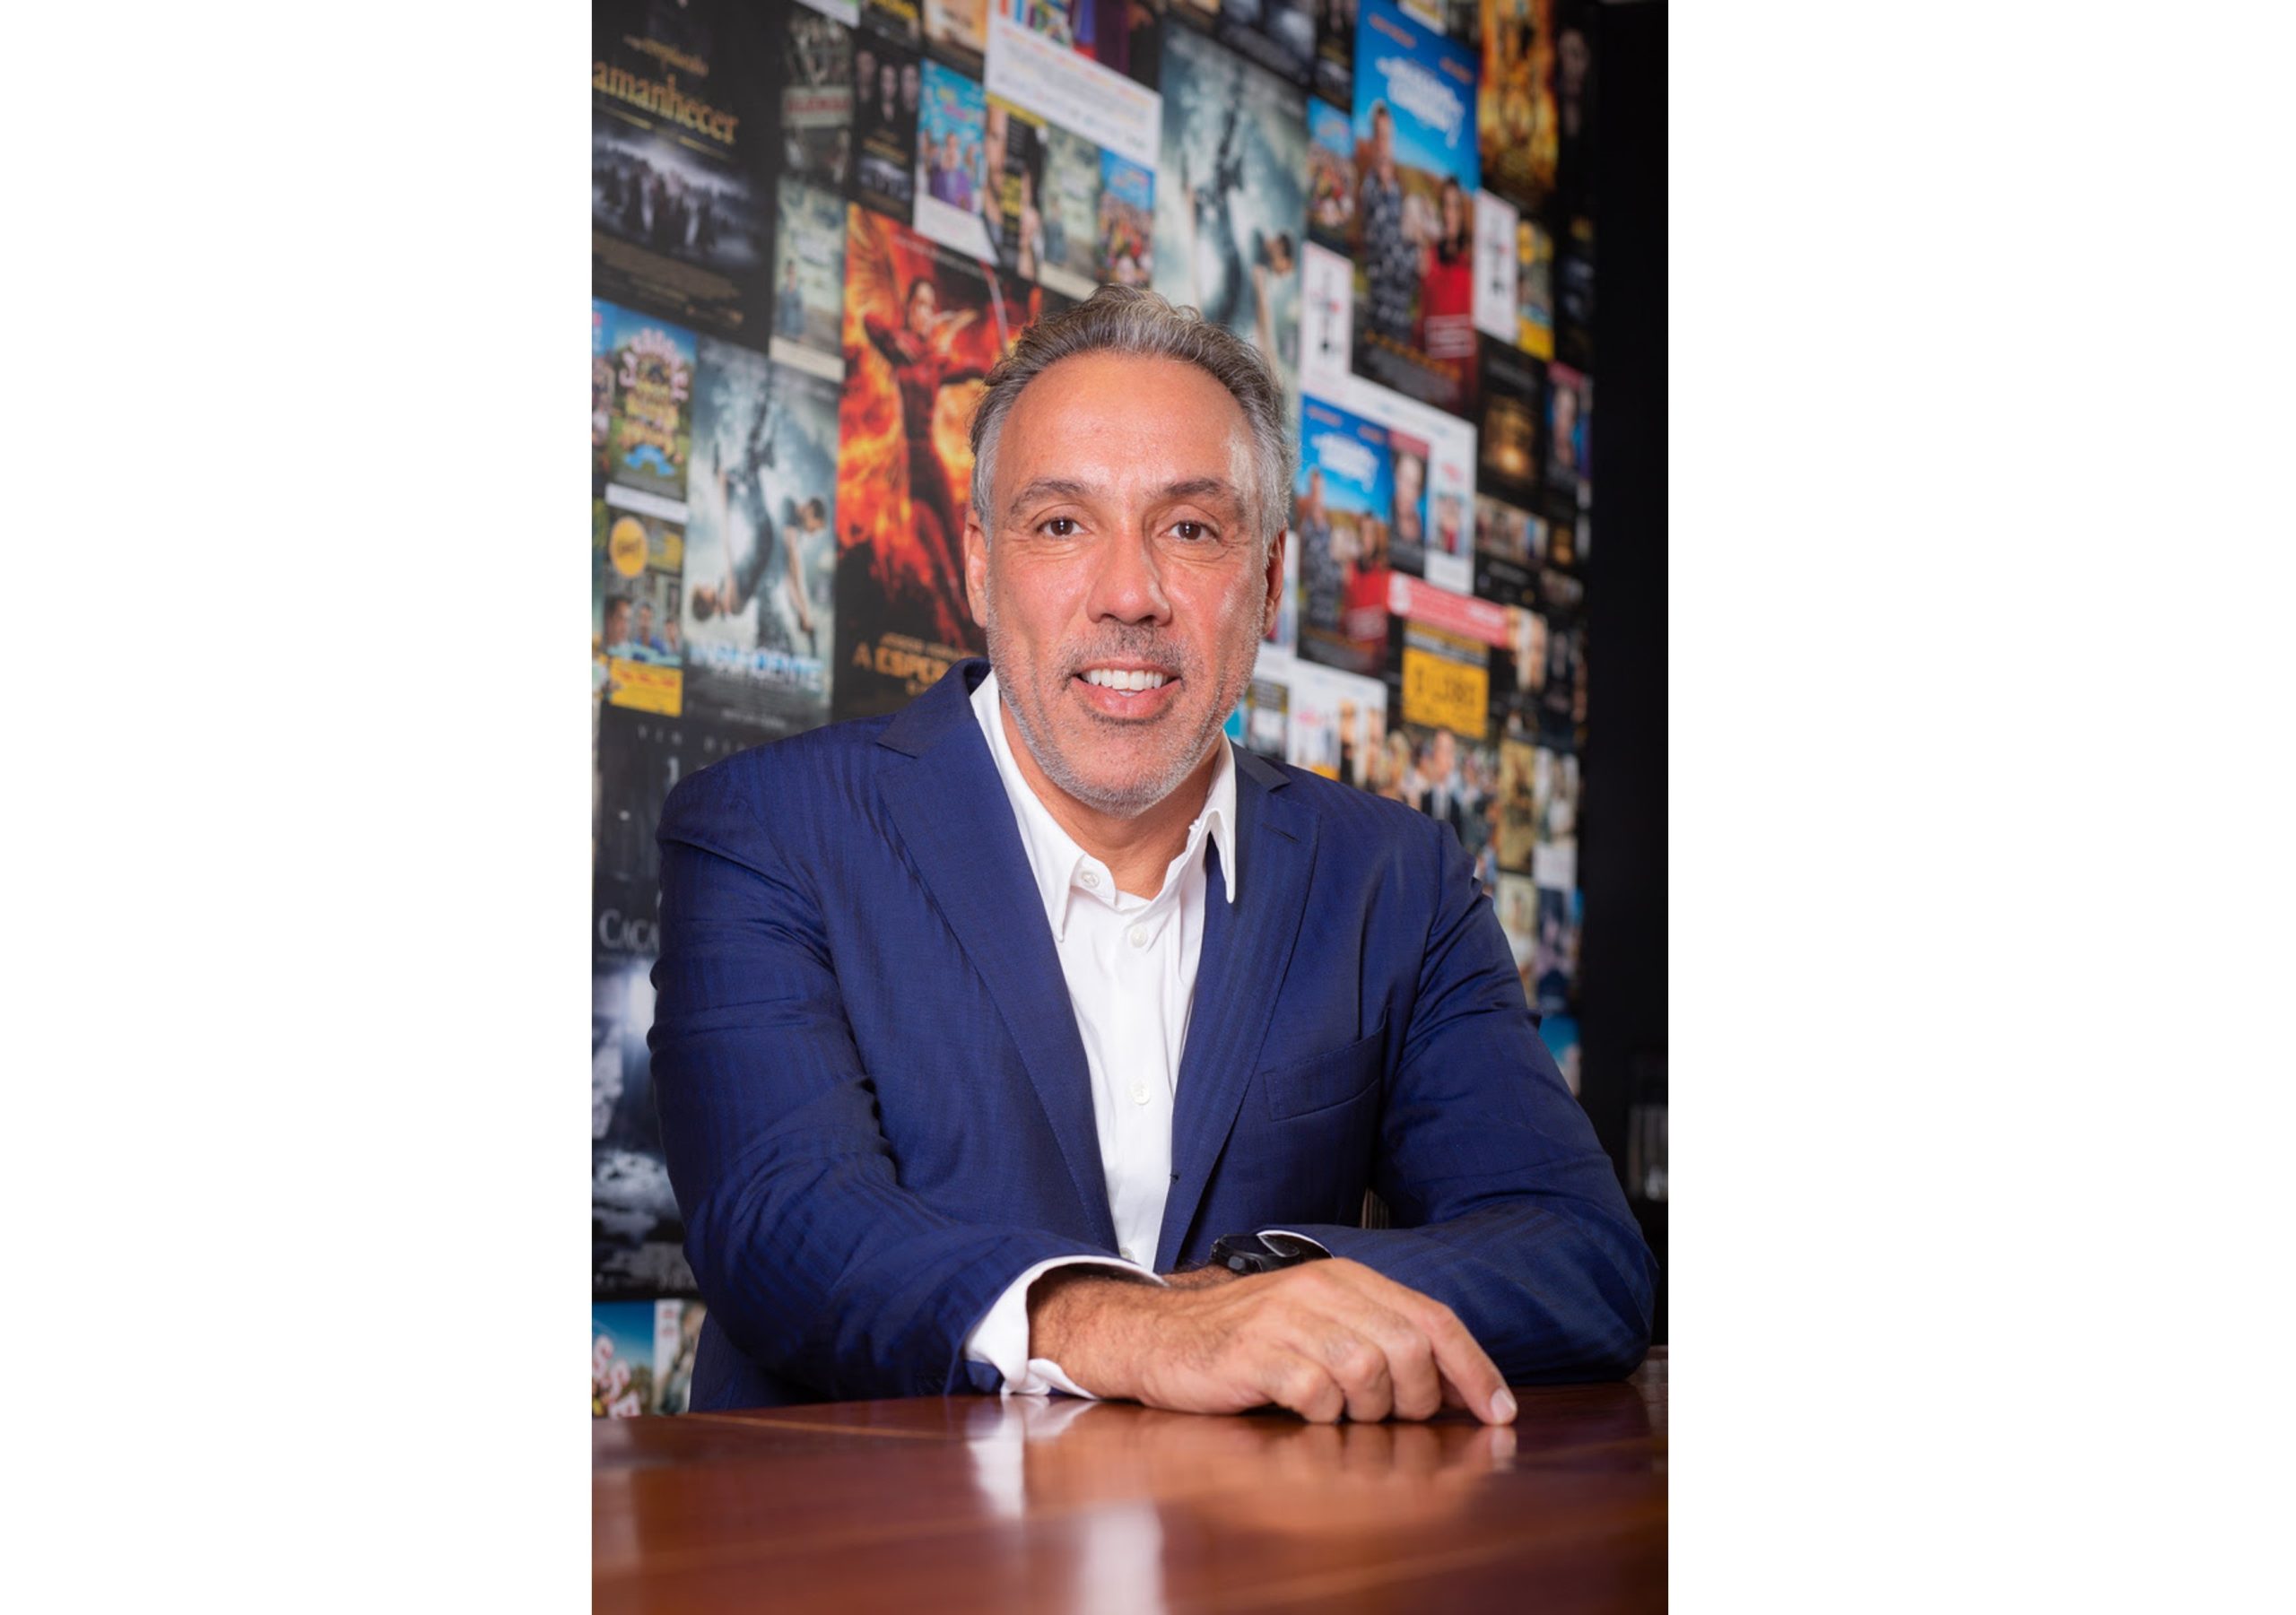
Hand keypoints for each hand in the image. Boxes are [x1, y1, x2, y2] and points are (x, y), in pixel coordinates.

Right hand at [1028, 1259, 1515, 1426]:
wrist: (1157, 1337)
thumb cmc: (1245, 1338)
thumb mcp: (1316, 1322)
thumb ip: (1376, 1338)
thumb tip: (1451, 1387)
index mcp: (1345, 1278)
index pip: (1433, 1319)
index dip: (1474, 1369)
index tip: (1500, 1412)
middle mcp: (1320, 1289)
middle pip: (1410, 1350)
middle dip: (1416, 1400)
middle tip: (1391, 1419)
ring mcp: (1286, 1318)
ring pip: (1369, 1373)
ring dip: (1365, 1413)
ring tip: (1337, 1415)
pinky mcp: (1256, 1353)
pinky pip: (1318, 1395)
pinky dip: (1320, 1416)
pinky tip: (1300, 1411)